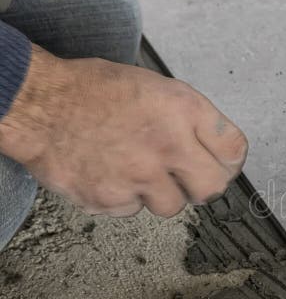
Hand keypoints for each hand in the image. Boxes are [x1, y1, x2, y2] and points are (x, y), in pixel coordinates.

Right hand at [0, 45, 247, 216]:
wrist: (39, 104)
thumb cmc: (96, 91)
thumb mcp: (158, 87)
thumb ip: (192, 118)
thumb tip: (218, 148)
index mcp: (183, 111)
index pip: (234, 149)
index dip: (230, 160)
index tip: (222, 164)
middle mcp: (167, 146)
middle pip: (212, 188)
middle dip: (202, 185)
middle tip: (186, 177)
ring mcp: (138, 177)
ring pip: (171, 206)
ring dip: (159, 193)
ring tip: (137, 169)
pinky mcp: (110, 199)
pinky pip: (132, 210)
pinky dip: (124, 197)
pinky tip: (109, 173)